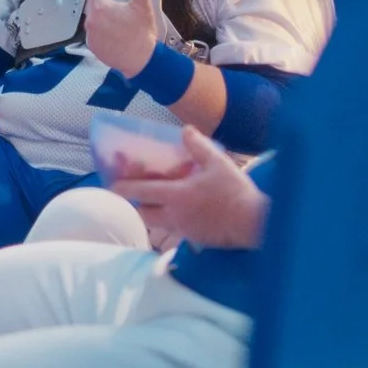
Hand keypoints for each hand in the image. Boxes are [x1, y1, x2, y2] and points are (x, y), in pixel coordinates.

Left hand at [84, 0, 159, 77]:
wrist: (140, 60)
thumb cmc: (141, 34)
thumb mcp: (142, 6)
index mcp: (102, 8)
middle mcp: (92, 21)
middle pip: (92, 3)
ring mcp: (91, 35)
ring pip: (92, 18)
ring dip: (99, 15)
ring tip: (114, 19)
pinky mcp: (92, 46)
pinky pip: (93, 33)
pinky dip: (99, 29)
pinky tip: (111, 32)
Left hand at [110, 127, 268, 249]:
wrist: (255, 224)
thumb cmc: (235, 192)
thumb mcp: (218, 163)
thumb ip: (198, 146)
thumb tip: (185, 130)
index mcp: (176, 195)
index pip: (141, 192)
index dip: (123, 187)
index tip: (112, 184)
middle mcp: (174, 215)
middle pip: (143, 214)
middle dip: (135, 204)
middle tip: (136, 193)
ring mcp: (183, 229)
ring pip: (157, 223)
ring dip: (152, 212)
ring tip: (157, 199)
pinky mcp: (194, 238)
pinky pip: (174, 228)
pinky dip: (170, 219)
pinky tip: (182, 209)